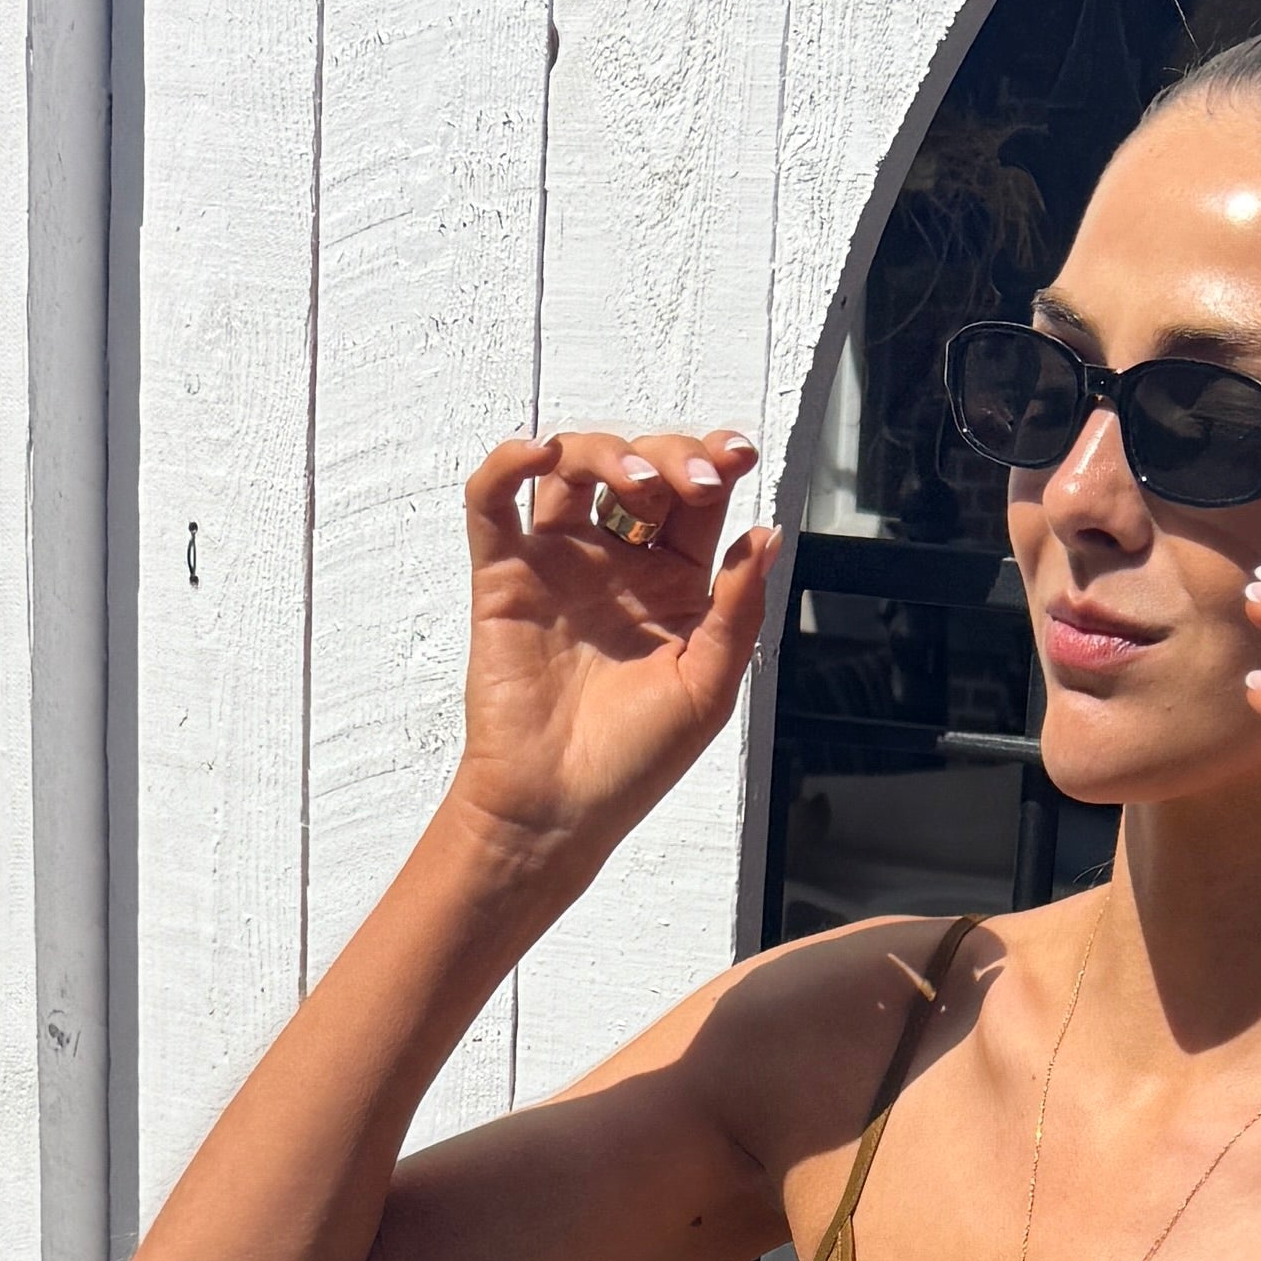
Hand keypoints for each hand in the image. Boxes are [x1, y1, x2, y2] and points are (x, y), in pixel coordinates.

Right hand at [451, 428, 775, 873]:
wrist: (557, 808)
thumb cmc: (633, 760)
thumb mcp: (707, 686)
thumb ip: (737, 609)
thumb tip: (768, 533)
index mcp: (672, 587)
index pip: (695, 501)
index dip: (716, 461)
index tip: (738, 454)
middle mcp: (615, 565)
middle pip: (638, 470)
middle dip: (670, 457)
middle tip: (692, 487)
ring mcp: (557, 565)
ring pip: (571, 468)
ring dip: (604, 452)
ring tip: (633, 488)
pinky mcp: (502, 577)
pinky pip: (492, 502)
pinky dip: (507, 463)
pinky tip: (536, 453)